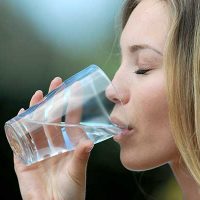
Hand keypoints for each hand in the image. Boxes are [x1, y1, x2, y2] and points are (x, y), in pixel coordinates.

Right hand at [14, 77, 92, 199]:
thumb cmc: (70, 193)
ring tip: (38, 95)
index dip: (73, 105)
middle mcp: (55, 144)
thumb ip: (81, 156)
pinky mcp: (24, 159)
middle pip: (53, 118)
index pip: (71, 120)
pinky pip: (20, 141)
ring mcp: (39, 149)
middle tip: (56, 83)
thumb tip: (88, 142)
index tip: (75, 89)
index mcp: (69, 144)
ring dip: (37, 110)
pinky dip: (19, 129)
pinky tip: (20, 116)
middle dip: (54, 100)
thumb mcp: (77, 172)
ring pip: (37, 125)